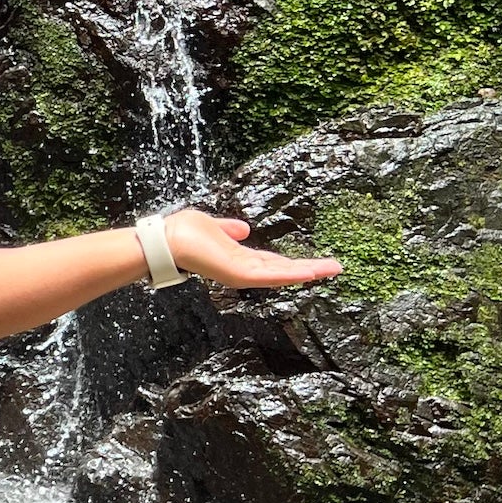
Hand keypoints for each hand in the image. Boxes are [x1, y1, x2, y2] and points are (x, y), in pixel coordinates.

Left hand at [164, 208, 340, 290]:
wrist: (166, 240)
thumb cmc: (183, 234)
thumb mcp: (213, 227)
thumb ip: (228, 229)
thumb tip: (243, 228)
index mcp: (239, 258)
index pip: (273, 262)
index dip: (294, 262)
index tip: (315, 262)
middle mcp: (244, 269)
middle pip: (283, 270)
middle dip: (310, 269)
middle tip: (335, 268)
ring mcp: (243, 273)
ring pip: (282, 274)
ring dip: (308, 271)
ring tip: (332, 269)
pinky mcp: (239, 274)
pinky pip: (270, 275)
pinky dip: (290, 274)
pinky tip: (309, 272)